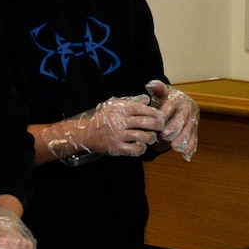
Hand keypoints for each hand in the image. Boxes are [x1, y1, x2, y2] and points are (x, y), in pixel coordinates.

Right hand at [46, 97, 163, 159]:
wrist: (87, 133)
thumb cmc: (103, 118)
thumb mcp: (115, 105)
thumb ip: (132, 102)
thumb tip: (147, 99)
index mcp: (121, 110)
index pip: (142, 109)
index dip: (154, 112)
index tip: (160, 116)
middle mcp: (120, 122)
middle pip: (145, 122)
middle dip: (157, 125)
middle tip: (161, 127)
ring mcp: (118, 135)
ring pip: (142, 136)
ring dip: (151, 137)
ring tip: (152, 137)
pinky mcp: (117, 148)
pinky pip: (134, 149)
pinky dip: (141, 148)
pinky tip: (142, 146)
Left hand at [145, 80, 200, 159]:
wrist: (180, 103)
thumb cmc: (167, 99)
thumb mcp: (161, 93)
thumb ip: (157, 89)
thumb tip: (151, 84)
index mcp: (179, 99)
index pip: (171, 106)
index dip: (164, 113)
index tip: (157, 121)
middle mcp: (188, 109)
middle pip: (182, 119)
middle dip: (174, 128)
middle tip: (165, 136)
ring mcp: (193, 120)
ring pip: (189, 130)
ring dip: (183, 139)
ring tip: (175, 147)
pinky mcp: (195, 129)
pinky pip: (194, 138)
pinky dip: (191, 147)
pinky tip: (186, 155)